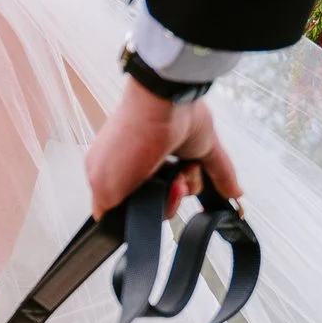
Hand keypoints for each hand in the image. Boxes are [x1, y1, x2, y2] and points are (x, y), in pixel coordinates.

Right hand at [84, 77, 240, 217]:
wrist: (161, 104)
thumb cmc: (129, 137)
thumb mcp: (102, 183)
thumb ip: (104, 206)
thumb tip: (104, 218)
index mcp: (120, 165)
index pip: (134, 203)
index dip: (143, 210)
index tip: (148, 204)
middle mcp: (147, 159)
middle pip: (161, 198)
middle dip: (168, 198)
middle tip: (171, 185)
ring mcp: (174, 152)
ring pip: (186, 187)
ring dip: (188, 185)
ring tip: (184, 170)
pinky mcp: (201, 146)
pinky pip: (215, 172)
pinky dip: (219, 181)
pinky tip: (217, 182)